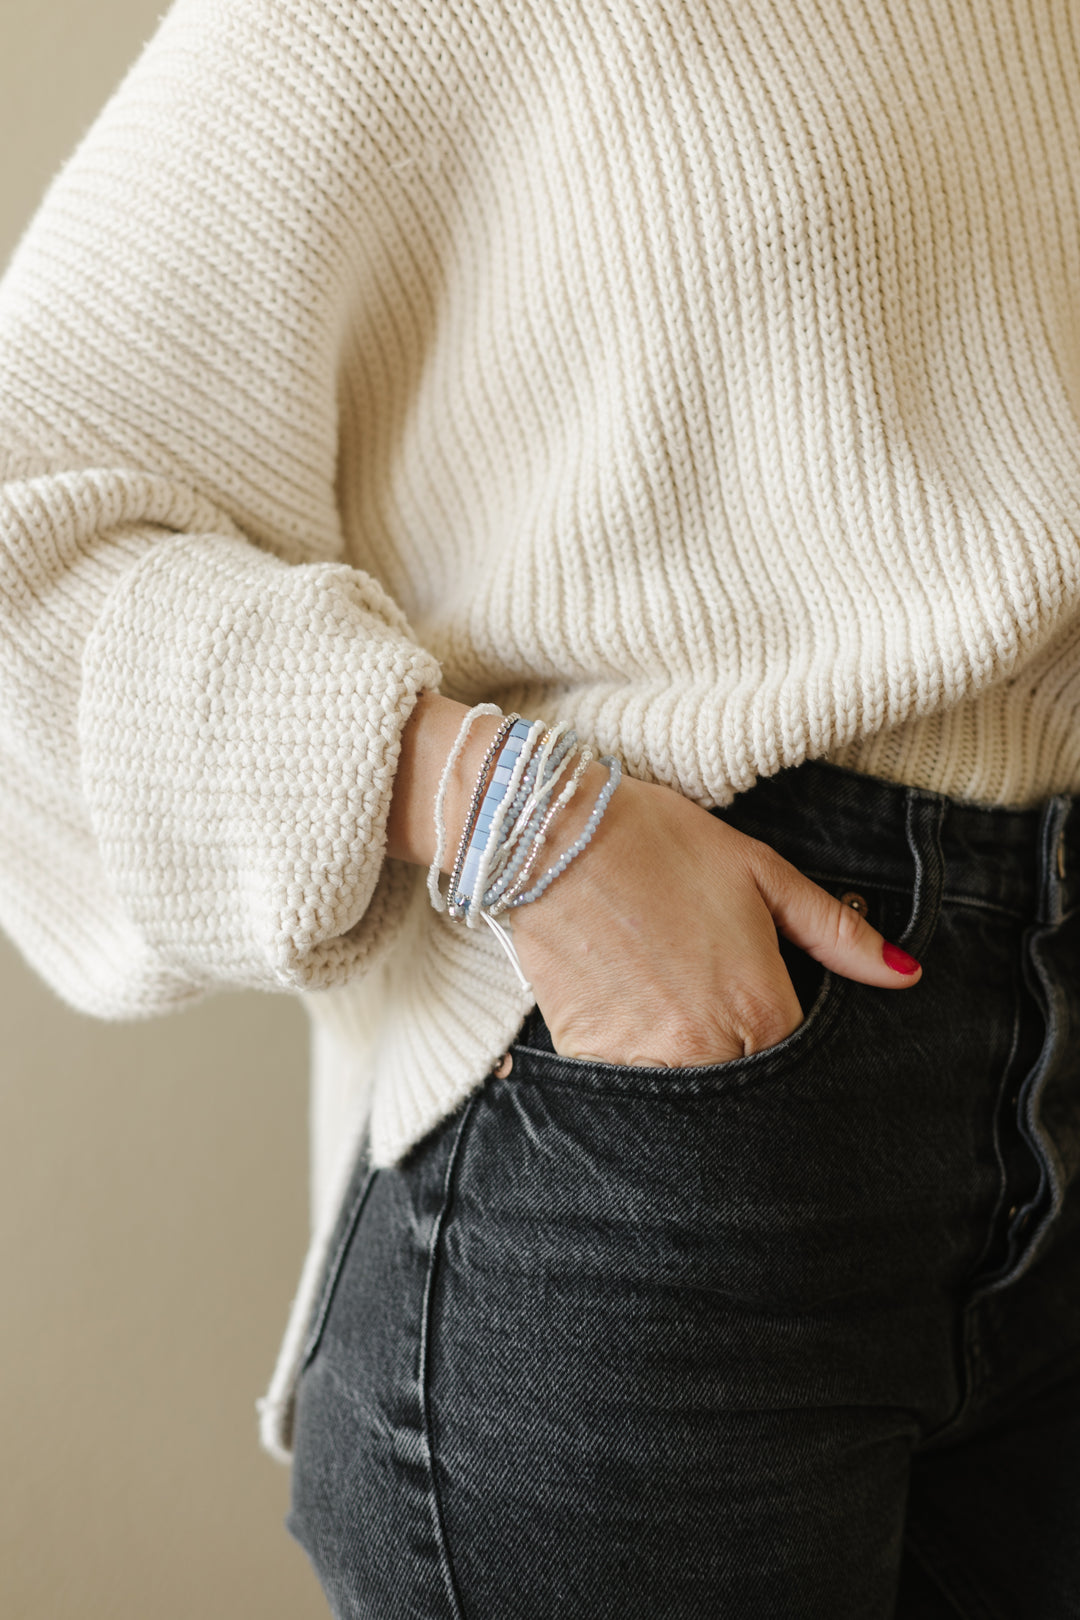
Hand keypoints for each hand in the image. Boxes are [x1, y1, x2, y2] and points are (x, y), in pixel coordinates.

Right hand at [510, 770, 920, 1067]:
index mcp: (761, 1010)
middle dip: (745, 1072)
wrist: (555, 835)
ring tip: (676, 1015)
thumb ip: (837, 933)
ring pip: (692, 1107)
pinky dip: (642, 1074)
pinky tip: (636, 1021)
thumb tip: (905, 975)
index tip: (774, 1029)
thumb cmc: (661, 844)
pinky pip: (632, 1093)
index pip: (803, 1073)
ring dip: (695, 1078)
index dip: (797, 1059)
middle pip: (749, 1096)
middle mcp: (709, 1051)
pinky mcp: (591, 1060)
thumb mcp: (761, 872)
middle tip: (718, 1018)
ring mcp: (646, 1062)